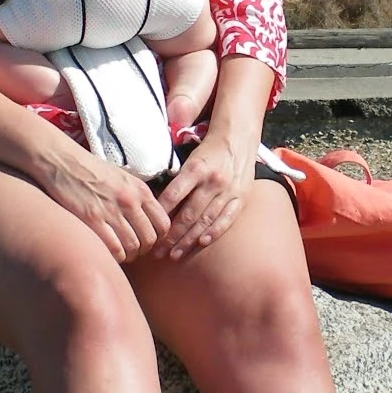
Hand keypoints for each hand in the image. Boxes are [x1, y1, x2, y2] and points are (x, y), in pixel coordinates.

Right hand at [40, 140, 171, 264]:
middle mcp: (129, 200)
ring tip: (121, 254)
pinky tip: (108, 252)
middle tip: (134, 251)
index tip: (148, 241)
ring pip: (133, 246)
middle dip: (143, 250)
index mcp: (140, 190)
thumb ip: (137, 198)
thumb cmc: (92, 171)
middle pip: (149, 238)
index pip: (163, 223)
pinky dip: (114, 256)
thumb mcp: (123, 178)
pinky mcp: (92, 220)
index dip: (158, 238)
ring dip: (129, 255)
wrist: (63, 161)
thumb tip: (148, 221)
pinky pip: (114, 249)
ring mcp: (111, 211)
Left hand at [153, 131, 256, 259]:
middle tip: (157, 252)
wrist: (238, 138)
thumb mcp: (189, 159)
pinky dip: (214, 232)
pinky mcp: (241, 198)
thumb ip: (176, 180)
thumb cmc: (207, 151)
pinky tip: (201, 243)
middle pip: (189, 214)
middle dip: (171, 236)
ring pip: (205, 220)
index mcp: (196, 168)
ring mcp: (228, 191)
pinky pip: (226, 219)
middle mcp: (212, 181)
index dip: (161, 214)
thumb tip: (156, 204)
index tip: (150, 230)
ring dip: (188, 240)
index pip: (174, 195)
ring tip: (174, 254)